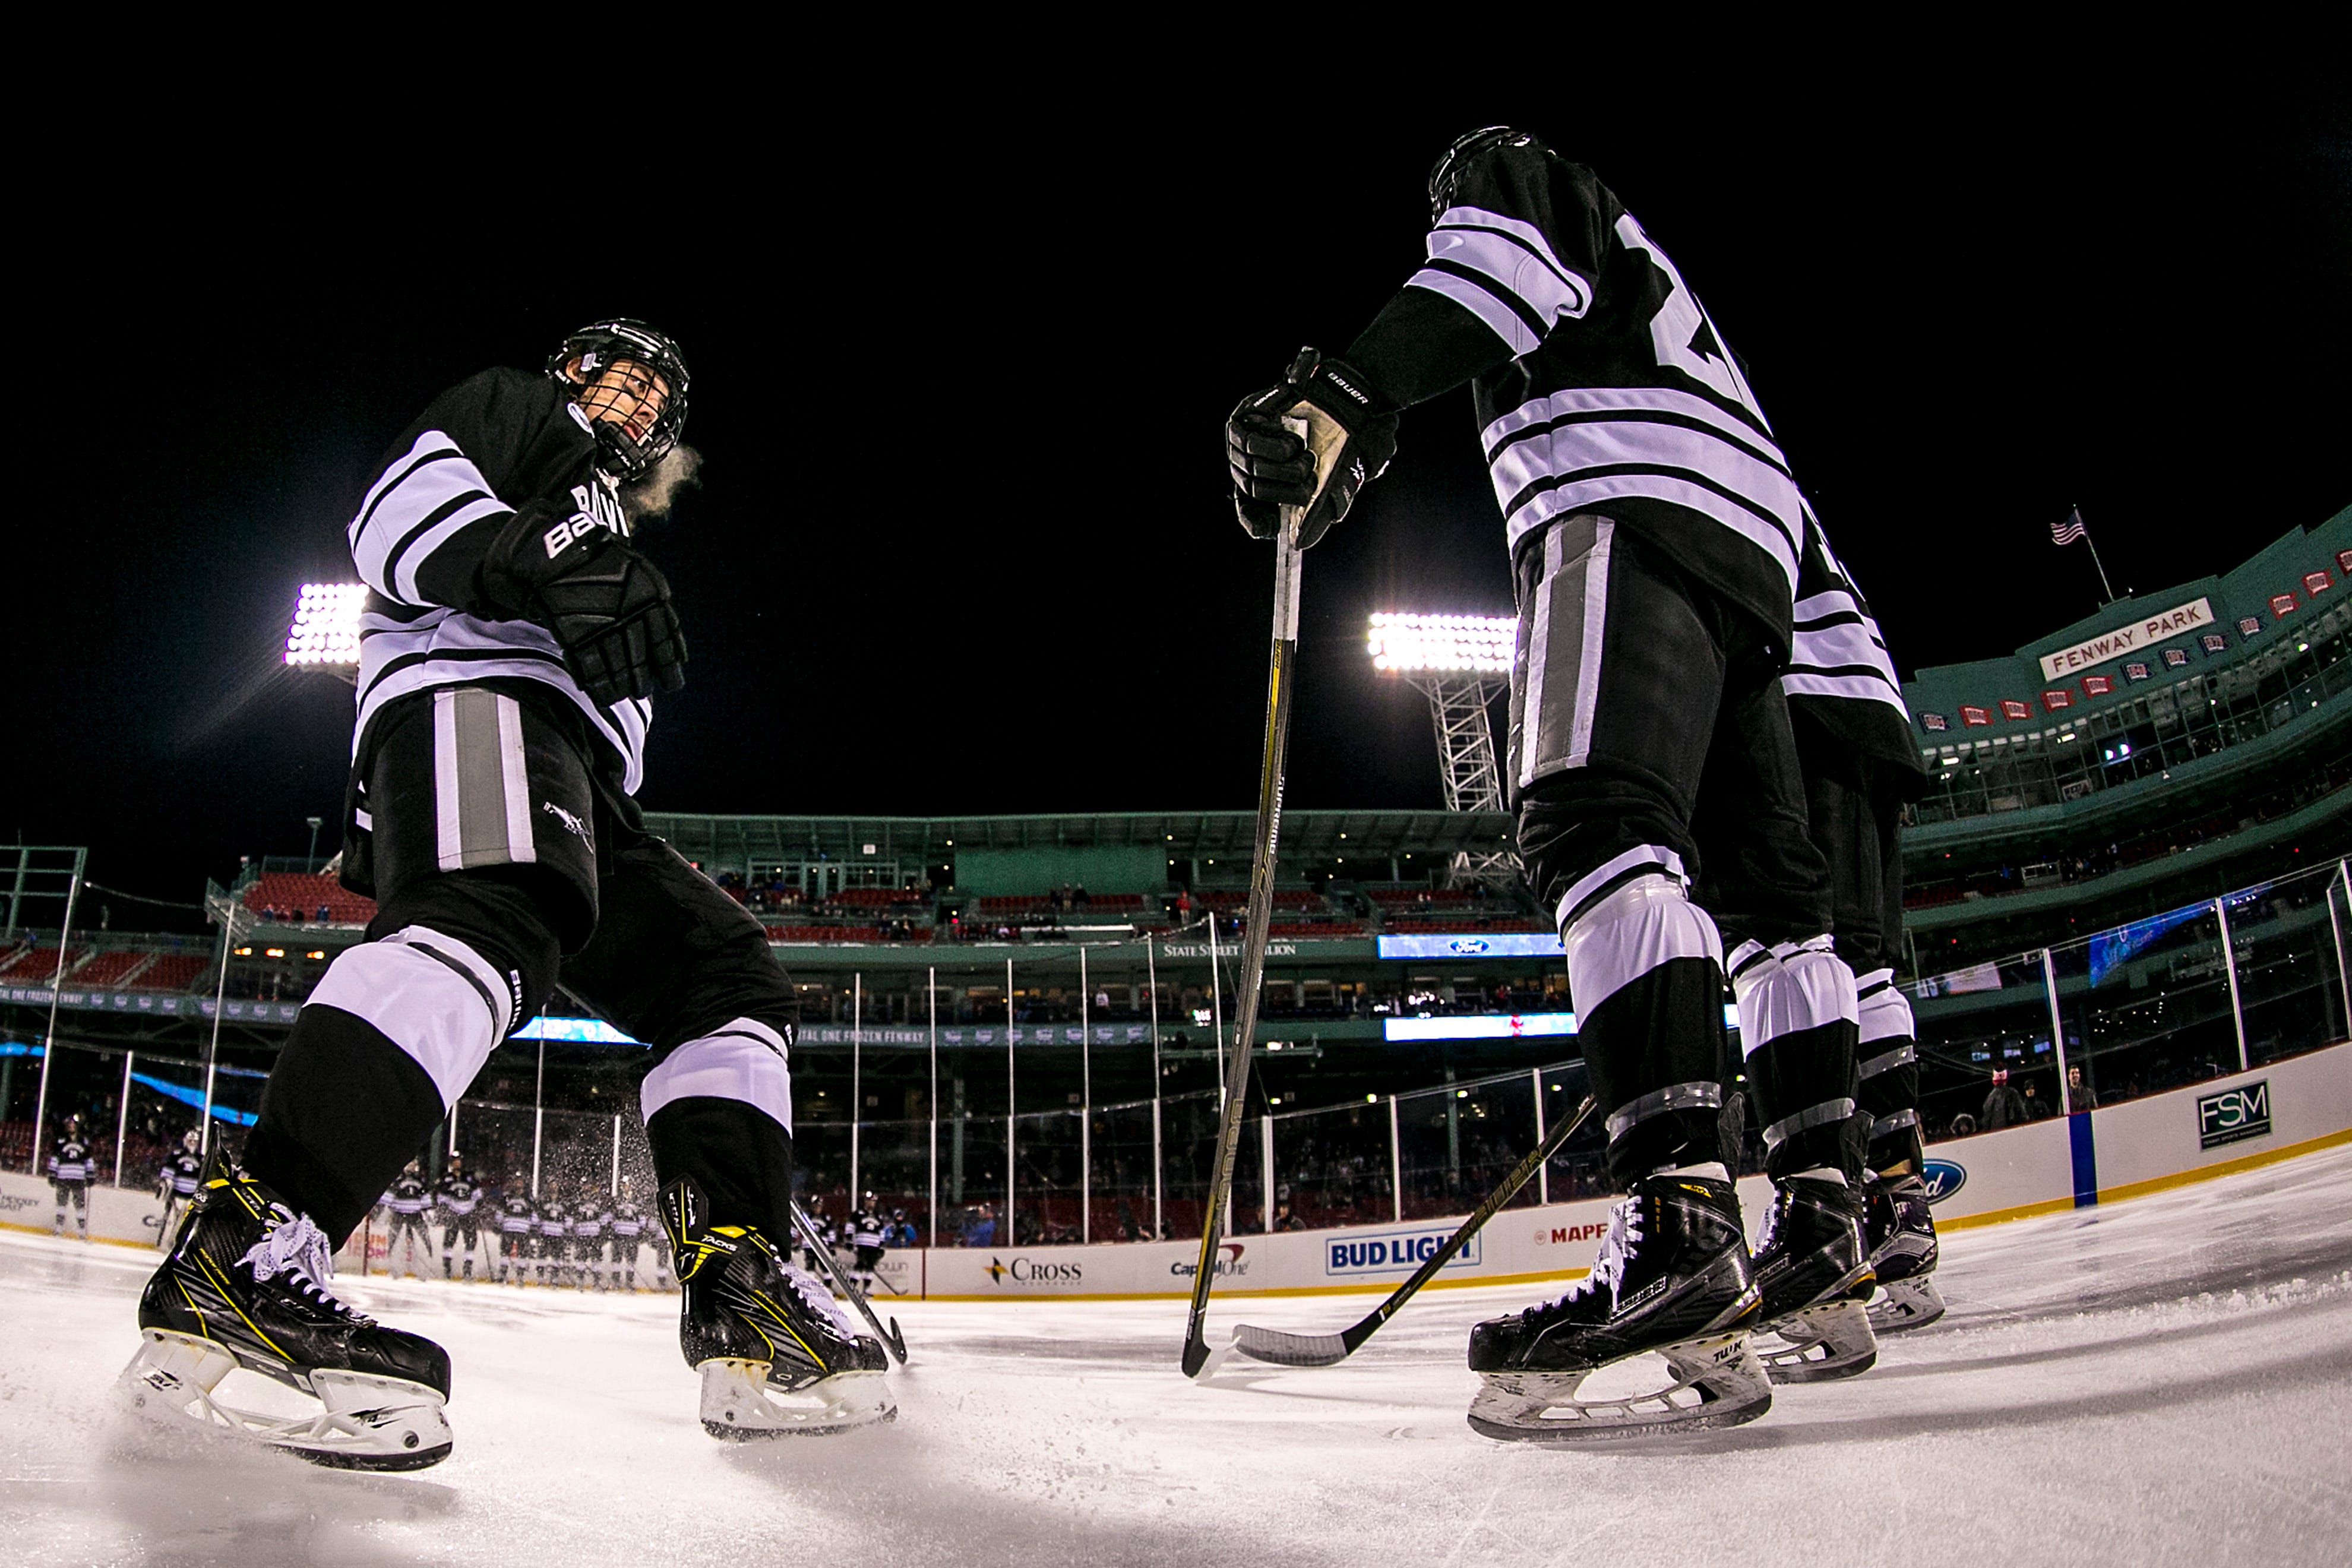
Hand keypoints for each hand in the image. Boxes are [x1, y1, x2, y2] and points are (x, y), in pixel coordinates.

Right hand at [483, 513, 686, 704]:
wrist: (561, 553)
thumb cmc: (607, 565)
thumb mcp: (642, 578)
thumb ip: (659, 614)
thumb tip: (678, 656)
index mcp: (651, 600)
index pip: (666, 644)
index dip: (669, 667)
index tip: (672, 684)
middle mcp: (629, 614)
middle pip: (640, 661)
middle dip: (640, 680)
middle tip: (640, 690)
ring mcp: (601, 625)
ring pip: (615, 668)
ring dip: (619, 686)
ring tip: (619, 696)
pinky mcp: (573, 633)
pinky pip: (588, 666)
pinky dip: (594, 683)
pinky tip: (598, 692)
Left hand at [1226, 348, 1397, 548]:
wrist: (1352, 404)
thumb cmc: (1344, 442)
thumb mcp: (1335, 485)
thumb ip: (1317, 516)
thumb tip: (1299, 543)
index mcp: (1273, 482)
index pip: (1250, 511)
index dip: (1255, 521)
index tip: (1269, 529)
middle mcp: (1256, 465)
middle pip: (1253, 490)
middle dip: (1287, 489)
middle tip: (1310, 477)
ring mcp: (1246, 443)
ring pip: (1250, 469)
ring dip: (1285, 466)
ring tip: (1305, 452)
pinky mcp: (1243, 419)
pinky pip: (1249, 443)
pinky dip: (1276, 445)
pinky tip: (1291, 437)